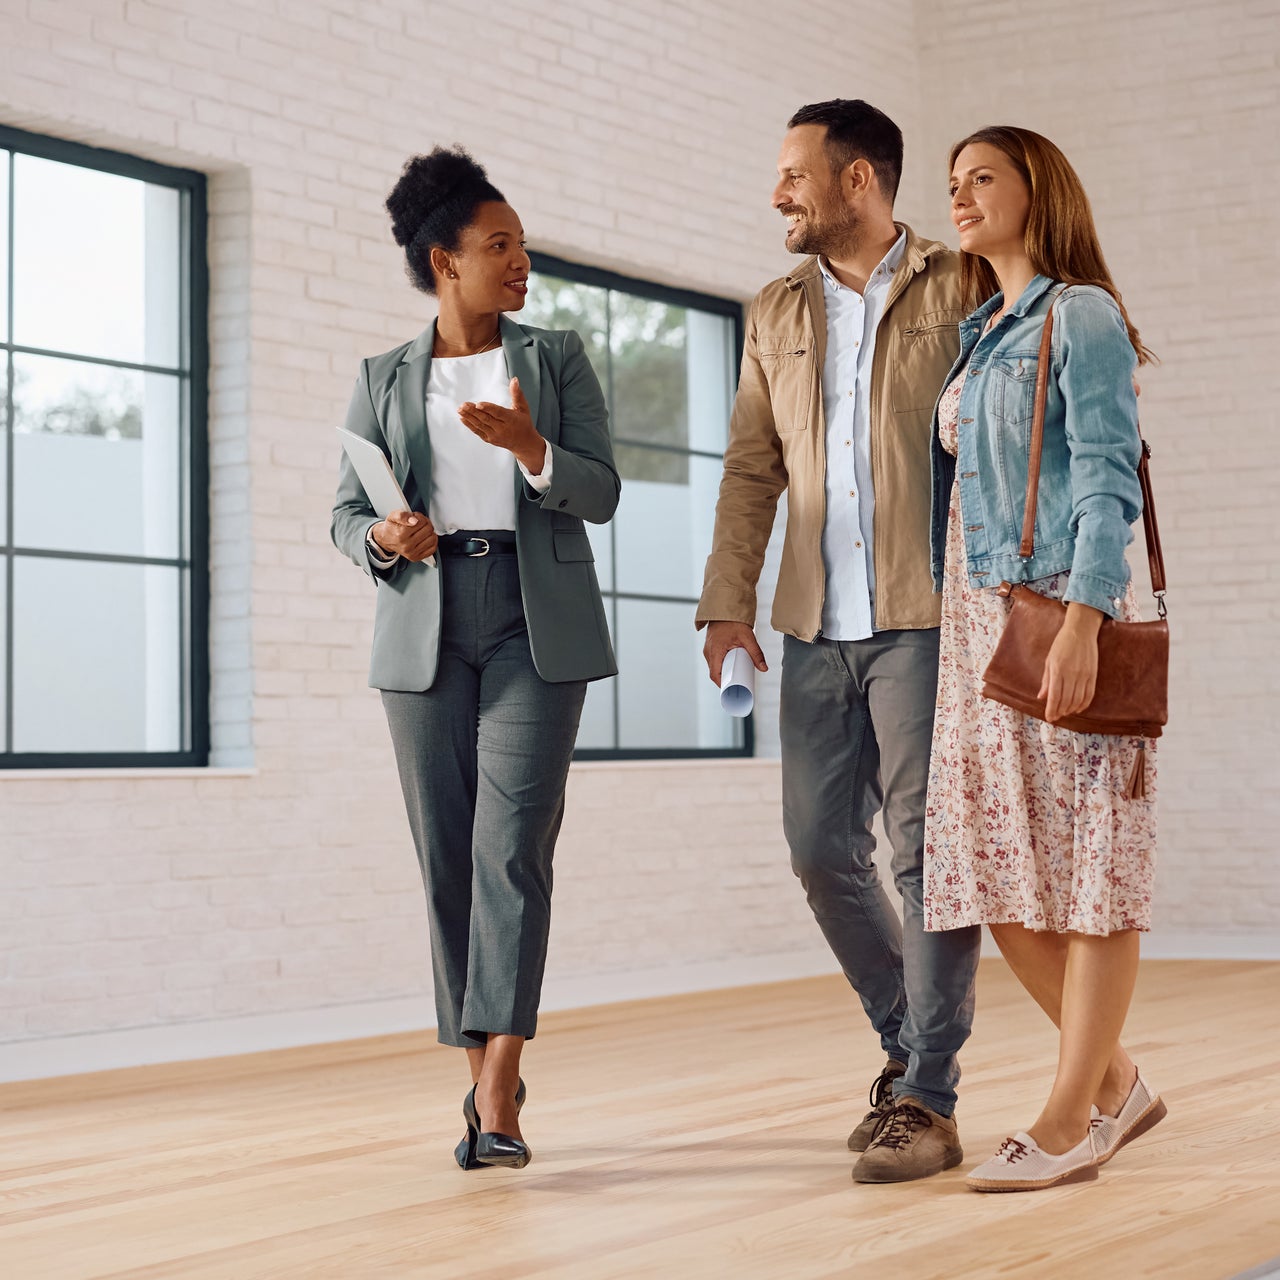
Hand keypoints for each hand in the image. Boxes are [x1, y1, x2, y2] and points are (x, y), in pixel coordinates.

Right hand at [371, 510, 437, 562]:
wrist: (385, 540)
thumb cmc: (391, 527)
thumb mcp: (392, 516)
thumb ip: (403, 515)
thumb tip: (414, 520)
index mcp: (401, 534)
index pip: (421, 522)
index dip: (420, 517)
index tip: (416, 518)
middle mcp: (406, 545)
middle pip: (428, 529)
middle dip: (426, 523)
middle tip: (420, 523)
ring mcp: (412, 553)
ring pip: (432, 539)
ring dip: (430, 532)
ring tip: (422, 530)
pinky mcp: (416, 557)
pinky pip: (432, 549)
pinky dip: (431, 542)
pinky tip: (425, 538)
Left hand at [458, 377, 544, 472]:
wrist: (524, 443)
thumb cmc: (523, 422)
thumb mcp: (523, 408)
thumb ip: (517, 394)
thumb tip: (514, 379)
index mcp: (511, 420)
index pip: (498, 413)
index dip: (488, 408)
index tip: (478, 404)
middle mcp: (502, 429)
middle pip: (486, 419)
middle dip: (474, 411)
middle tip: (463, 404)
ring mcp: (495, 435)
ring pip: (480, 425)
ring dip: (469, 417)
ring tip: (460, 409)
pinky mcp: (489, 439)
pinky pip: (478, 431)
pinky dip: (469, 425)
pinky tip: (462, 418)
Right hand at [703, 621, 767, 685]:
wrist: (725, 607)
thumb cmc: (734, 621)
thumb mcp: (748, 637)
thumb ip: (756, 653)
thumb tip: (764, 668)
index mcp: (715, 651)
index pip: (715, 675)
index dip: (722, 685)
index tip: (731, 691)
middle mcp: (708, 652)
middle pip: (714, 672)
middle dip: (725, 681)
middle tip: (737, 687)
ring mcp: (708, 649)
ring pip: (713, 667)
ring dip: (723, 673)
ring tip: (735, 679)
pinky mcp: (710, 646)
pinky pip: (713, 661)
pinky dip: (721, 666)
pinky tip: (729, 669)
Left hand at [1038, 603, 1102, 721]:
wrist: (1081, 630)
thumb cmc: (1061, 644)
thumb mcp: (1049, 660)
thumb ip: (1046, 680)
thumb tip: (1041, 697)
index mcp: (1057, 670)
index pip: (1054, 696)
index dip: (1052, 710)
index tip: (1049, 718)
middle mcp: (1071, 674)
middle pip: (1066, 700)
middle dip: (1060, 712)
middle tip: (1056, 717)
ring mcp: (1084, 675)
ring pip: (1078, 700)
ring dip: (1071, 709)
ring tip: (1065, 713)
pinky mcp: (1093, 674)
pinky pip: (1090, 694)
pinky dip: (1084, 704)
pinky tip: (1078, 708)